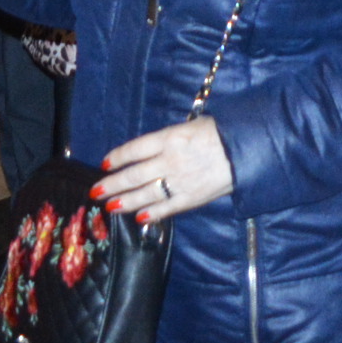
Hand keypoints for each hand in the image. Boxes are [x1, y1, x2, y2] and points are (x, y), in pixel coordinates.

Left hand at [98, 116, 234, 223]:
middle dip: (111, 184)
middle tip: (95, 191)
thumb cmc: (220, 132)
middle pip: (133, 174)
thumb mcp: (191, 125)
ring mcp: (179, 181)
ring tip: (110, 206)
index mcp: (169, 138)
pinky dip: (151, 213)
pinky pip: (166, 208)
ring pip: (144, 194)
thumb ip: (168, 139)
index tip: (105, 164)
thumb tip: (148, 151)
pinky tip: (138, 217)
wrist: (246, 149)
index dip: (117, 157)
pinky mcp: (191, 198)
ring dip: (125, 200)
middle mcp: (169, 160)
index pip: (134, 149)